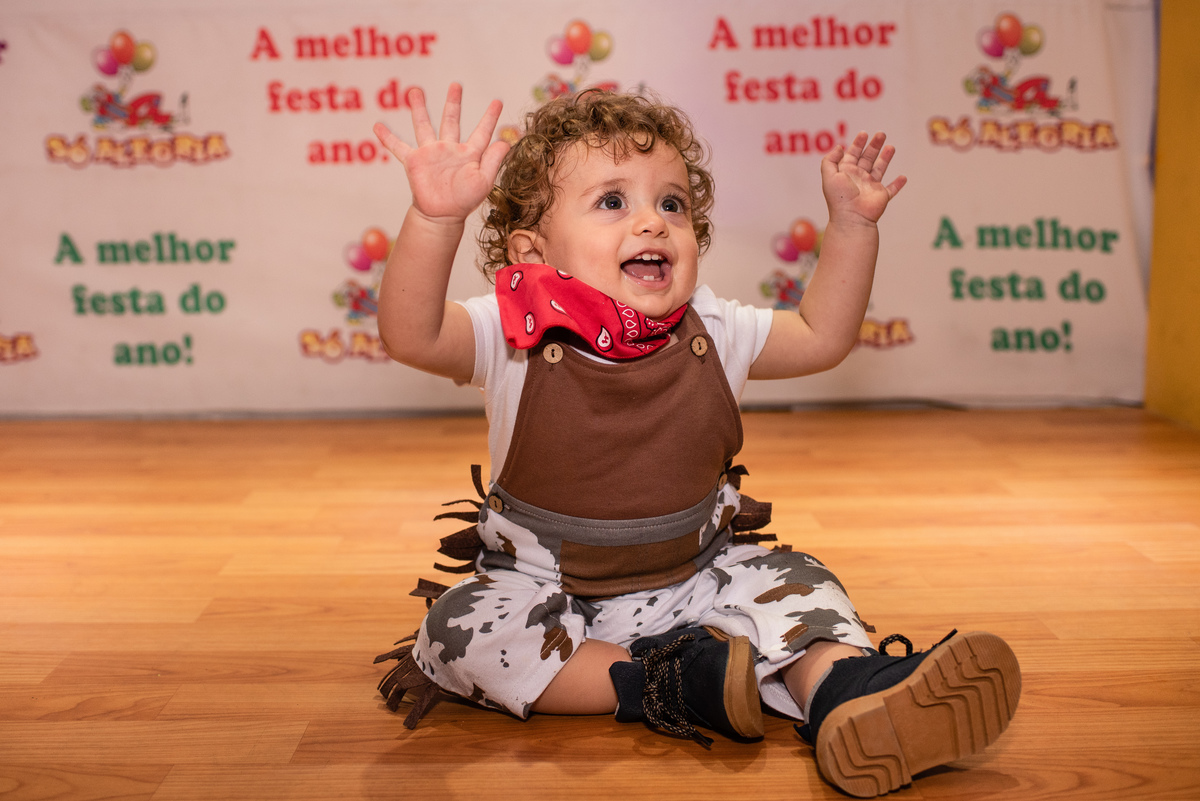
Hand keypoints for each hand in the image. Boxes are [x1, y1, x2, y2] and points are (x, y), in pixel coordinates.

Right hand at [374, 83, 509, 223]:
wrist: (442, 215)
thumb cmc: (464, 201)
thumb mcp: (484, 180)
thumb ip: (493, 160)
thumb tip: (506, 141)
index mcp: (469, 153)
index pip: (481, 132)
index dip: (490, 118)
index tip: (497, 101)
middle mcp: (449, 149)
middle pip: (451, 120)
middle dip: (452, 102)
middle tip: (455, 84)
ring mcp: (430, 153)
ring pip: (424, 125)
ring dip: (419, 109)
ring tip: (414, 91)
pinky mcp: (414, 161)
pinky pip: (398, 147)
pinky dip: (387, 137)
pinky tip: (377, 126)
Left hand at [820, 132, 906, 224]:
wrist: (852, 218)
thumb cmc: (839, 198)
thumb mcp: (829, 175)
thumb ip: (830, 160)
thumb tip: (839, 147)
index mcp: (846, 173)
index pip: (852, 154)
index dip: (857, 143)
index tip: (864, 133)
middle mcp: (859, 178)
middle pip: (867, 158)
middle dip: (874, 145)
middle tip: (881, 134)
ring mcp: (871, 187)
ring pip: (880, 169)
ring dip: (885, 158)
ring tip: (891, 147)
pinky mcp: (881, 196)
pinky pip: (892, 189)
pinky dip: (898, 184)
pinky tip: (903, 177)